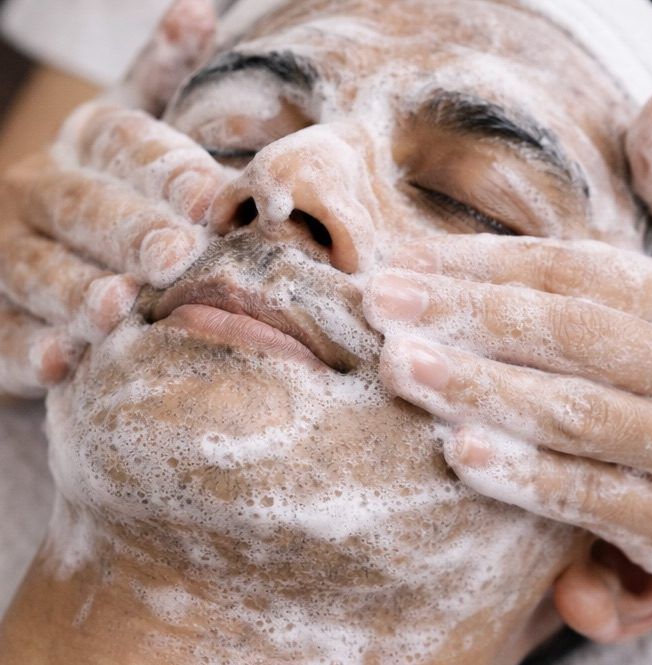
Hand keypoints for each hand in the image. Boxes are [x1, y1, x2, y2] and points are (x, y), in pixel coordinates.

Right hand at [0, 0, 221, 396]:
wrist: (39, 245)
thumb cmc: (115, 185)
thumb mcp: (134, 129)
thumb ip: (162, 75)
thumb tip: (197, 8)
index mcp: (83, 142)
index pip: (125, 146)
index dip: (168, 170)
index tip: (214, 198)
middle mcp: (39, 191)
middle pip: (81, 207)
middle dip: (128, 231)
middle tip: (177, 254)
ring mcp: (9, 253)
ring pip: (37, 270)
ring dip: (75, 290)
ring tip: (117, 306)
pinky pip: (6, 333)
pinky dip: (31, 348)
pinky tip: (62, 362)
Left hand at [363, 92, 651, 578]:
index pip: (584, 273)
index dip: (492, 262)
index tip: (409, 257)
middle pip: (573, 337)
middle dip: (469, 317)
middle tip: (380, 303)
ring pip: (579, 418)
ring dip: (483, 392)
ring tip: (402, 368)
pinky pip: (599, 501)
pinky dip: (533, 481)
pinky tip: (466, 454)